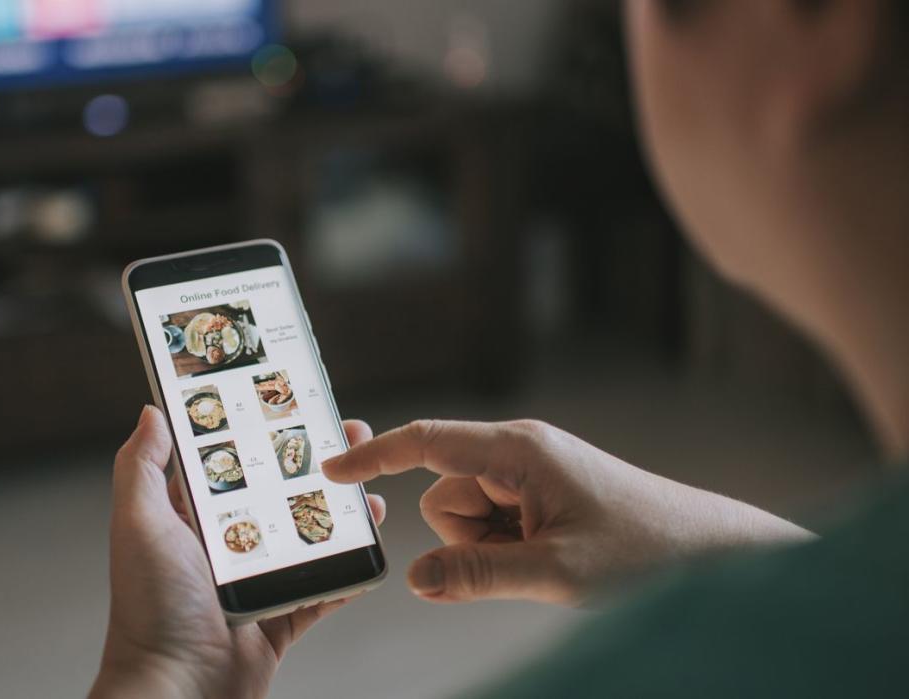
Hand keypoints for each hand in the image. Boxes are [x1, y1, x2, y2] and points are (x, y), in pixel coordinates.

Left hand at [90, 407, 385, 697]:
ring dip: (340, 511)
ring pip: (306, 535)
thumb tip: (152, 411)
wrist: (179, 692)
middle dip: (313, 464)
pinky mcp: (280, 617)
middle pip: (276, 492)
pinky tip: (370, 542)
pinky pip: (323, 587)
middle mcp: (222, 546)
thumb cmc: (151, 610)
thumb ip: (142, 467)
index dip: (257, 430)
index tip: (290, 400)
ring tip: (368, 487)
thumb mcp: (138, 525)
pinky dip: (349, 568)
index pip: (226, 461)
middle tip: (346, 435)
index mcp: (187, 519)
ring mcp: (254, 582)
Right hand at [323, 419, 812, 605]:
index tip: (331, 469)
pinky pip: (493, 528)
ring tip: (549, 559)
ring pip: (465, 518)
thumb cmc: (650, 551)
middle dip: (467, 537)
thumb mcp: (557, 574)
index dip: (375, 457)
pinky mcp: (542, 498)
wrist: (714, 553)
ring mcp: (531, 476)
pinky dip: (508, 550)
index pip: (427, 443)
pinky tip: (553, 558)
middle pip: (444, 496)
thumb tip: (414, 580)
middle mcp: (519, 453)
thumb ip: (476, 576)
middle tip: (527, 558)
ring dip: (490, 548)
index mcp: (519, 450)